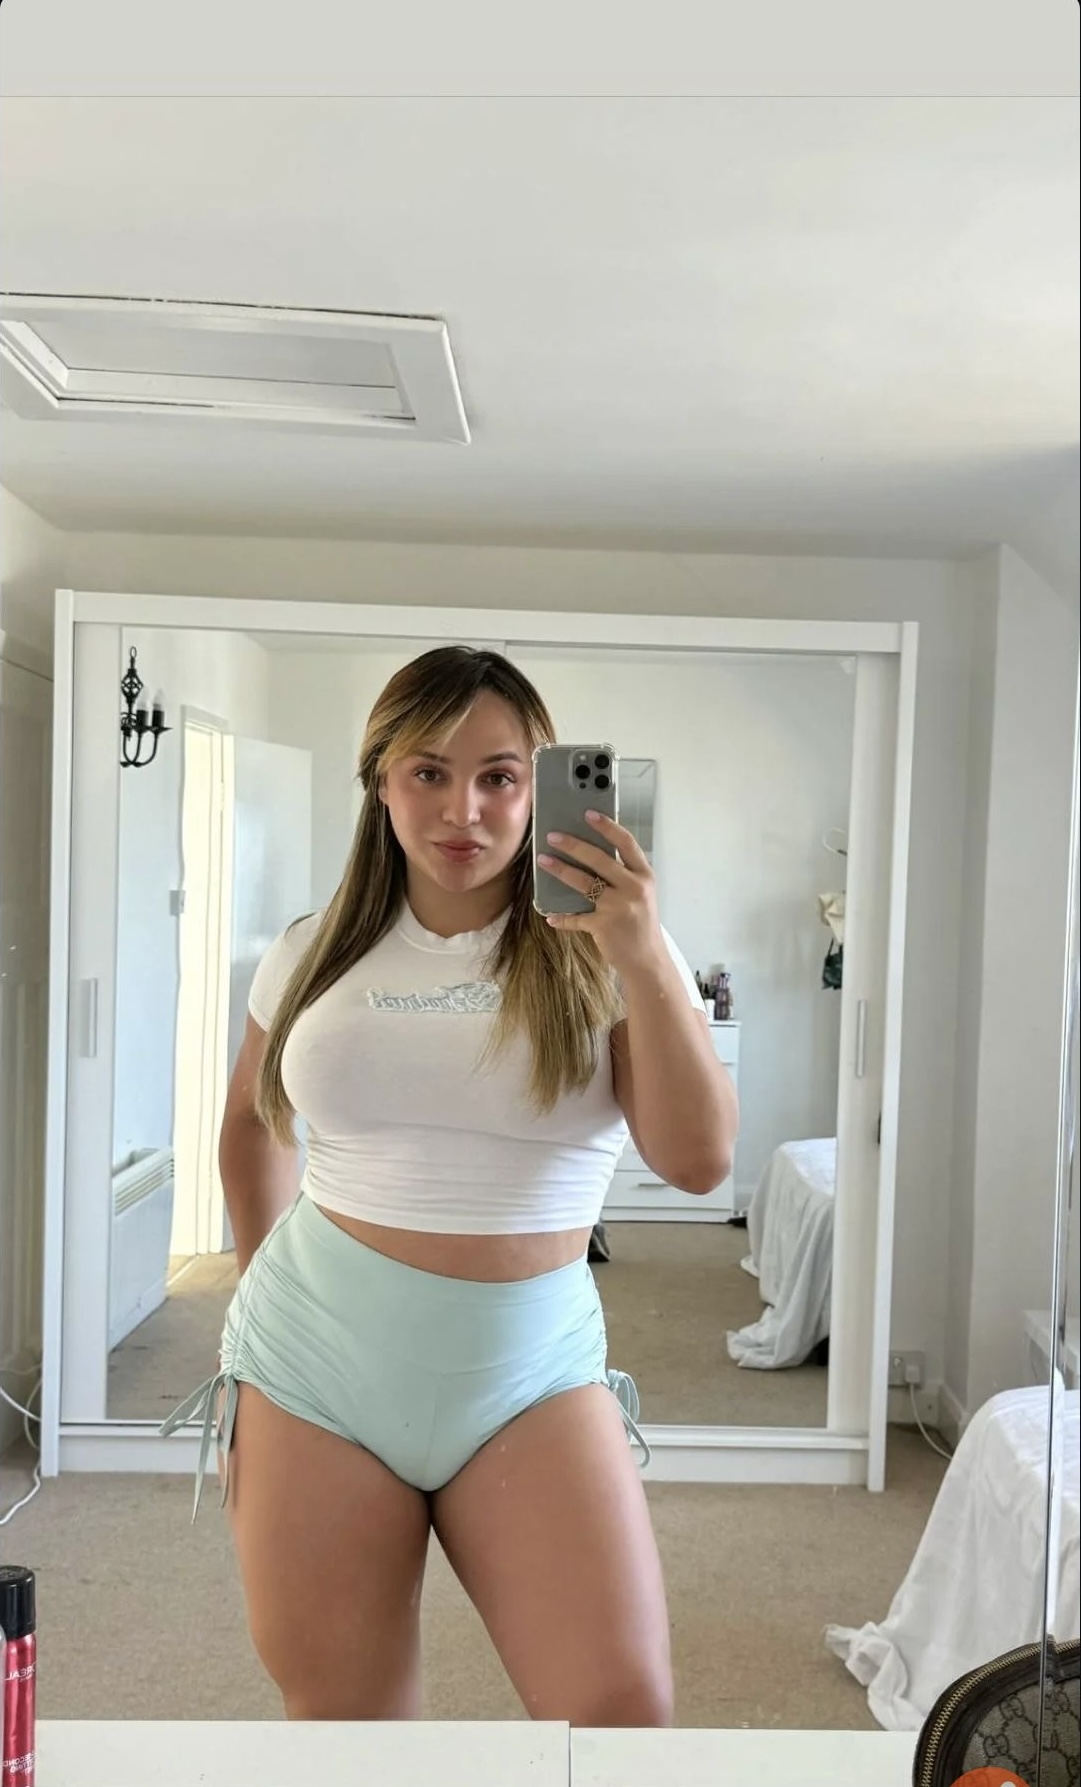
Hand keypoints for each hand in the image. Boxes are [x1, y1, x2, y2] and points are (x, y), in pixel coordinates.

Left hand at [537, 812, 666, 975]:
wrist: (648, 959)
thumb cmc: (641, 923)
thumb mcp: (641, 894)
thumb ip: (624, 875)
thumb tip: (590, 854)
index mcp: (644, 876)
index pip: (626, 843)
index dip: (607, 826)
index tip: (588, 814)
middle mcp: (633, 888)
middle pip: (599, 858)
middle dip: (573, 845)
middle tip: (553, 836)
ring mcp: (618, 907)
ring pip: (583, 882)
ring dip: (560, 870)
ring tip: (543, 860)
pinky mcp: (604, 926)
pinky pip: (576, 917)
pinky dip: (562, 918)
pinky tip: (550, 916)